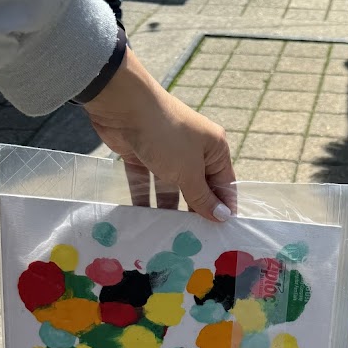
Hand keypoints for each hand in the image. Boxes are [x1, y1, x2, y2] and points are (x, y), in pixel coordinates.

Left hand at [82, 47, 236, 220]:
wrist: (123, 105)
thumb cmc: (167, 135)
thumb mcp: (190, 171)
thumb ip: (203, 197)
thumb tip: (222, 217)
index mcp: (214, 149)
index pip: (224, 185)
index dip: (223, 208)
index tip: (221, 235)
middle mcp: (193, 150)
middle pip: (197, 188)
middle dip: (194, 212)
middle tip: (194, 242)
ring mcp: (166, 152)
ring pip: (170, 188)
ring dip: (168, 209)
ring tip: (169, 237)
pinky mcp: (142, 154)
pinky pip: (146, 182)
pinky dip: (144, 199)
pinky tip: (143, 221)